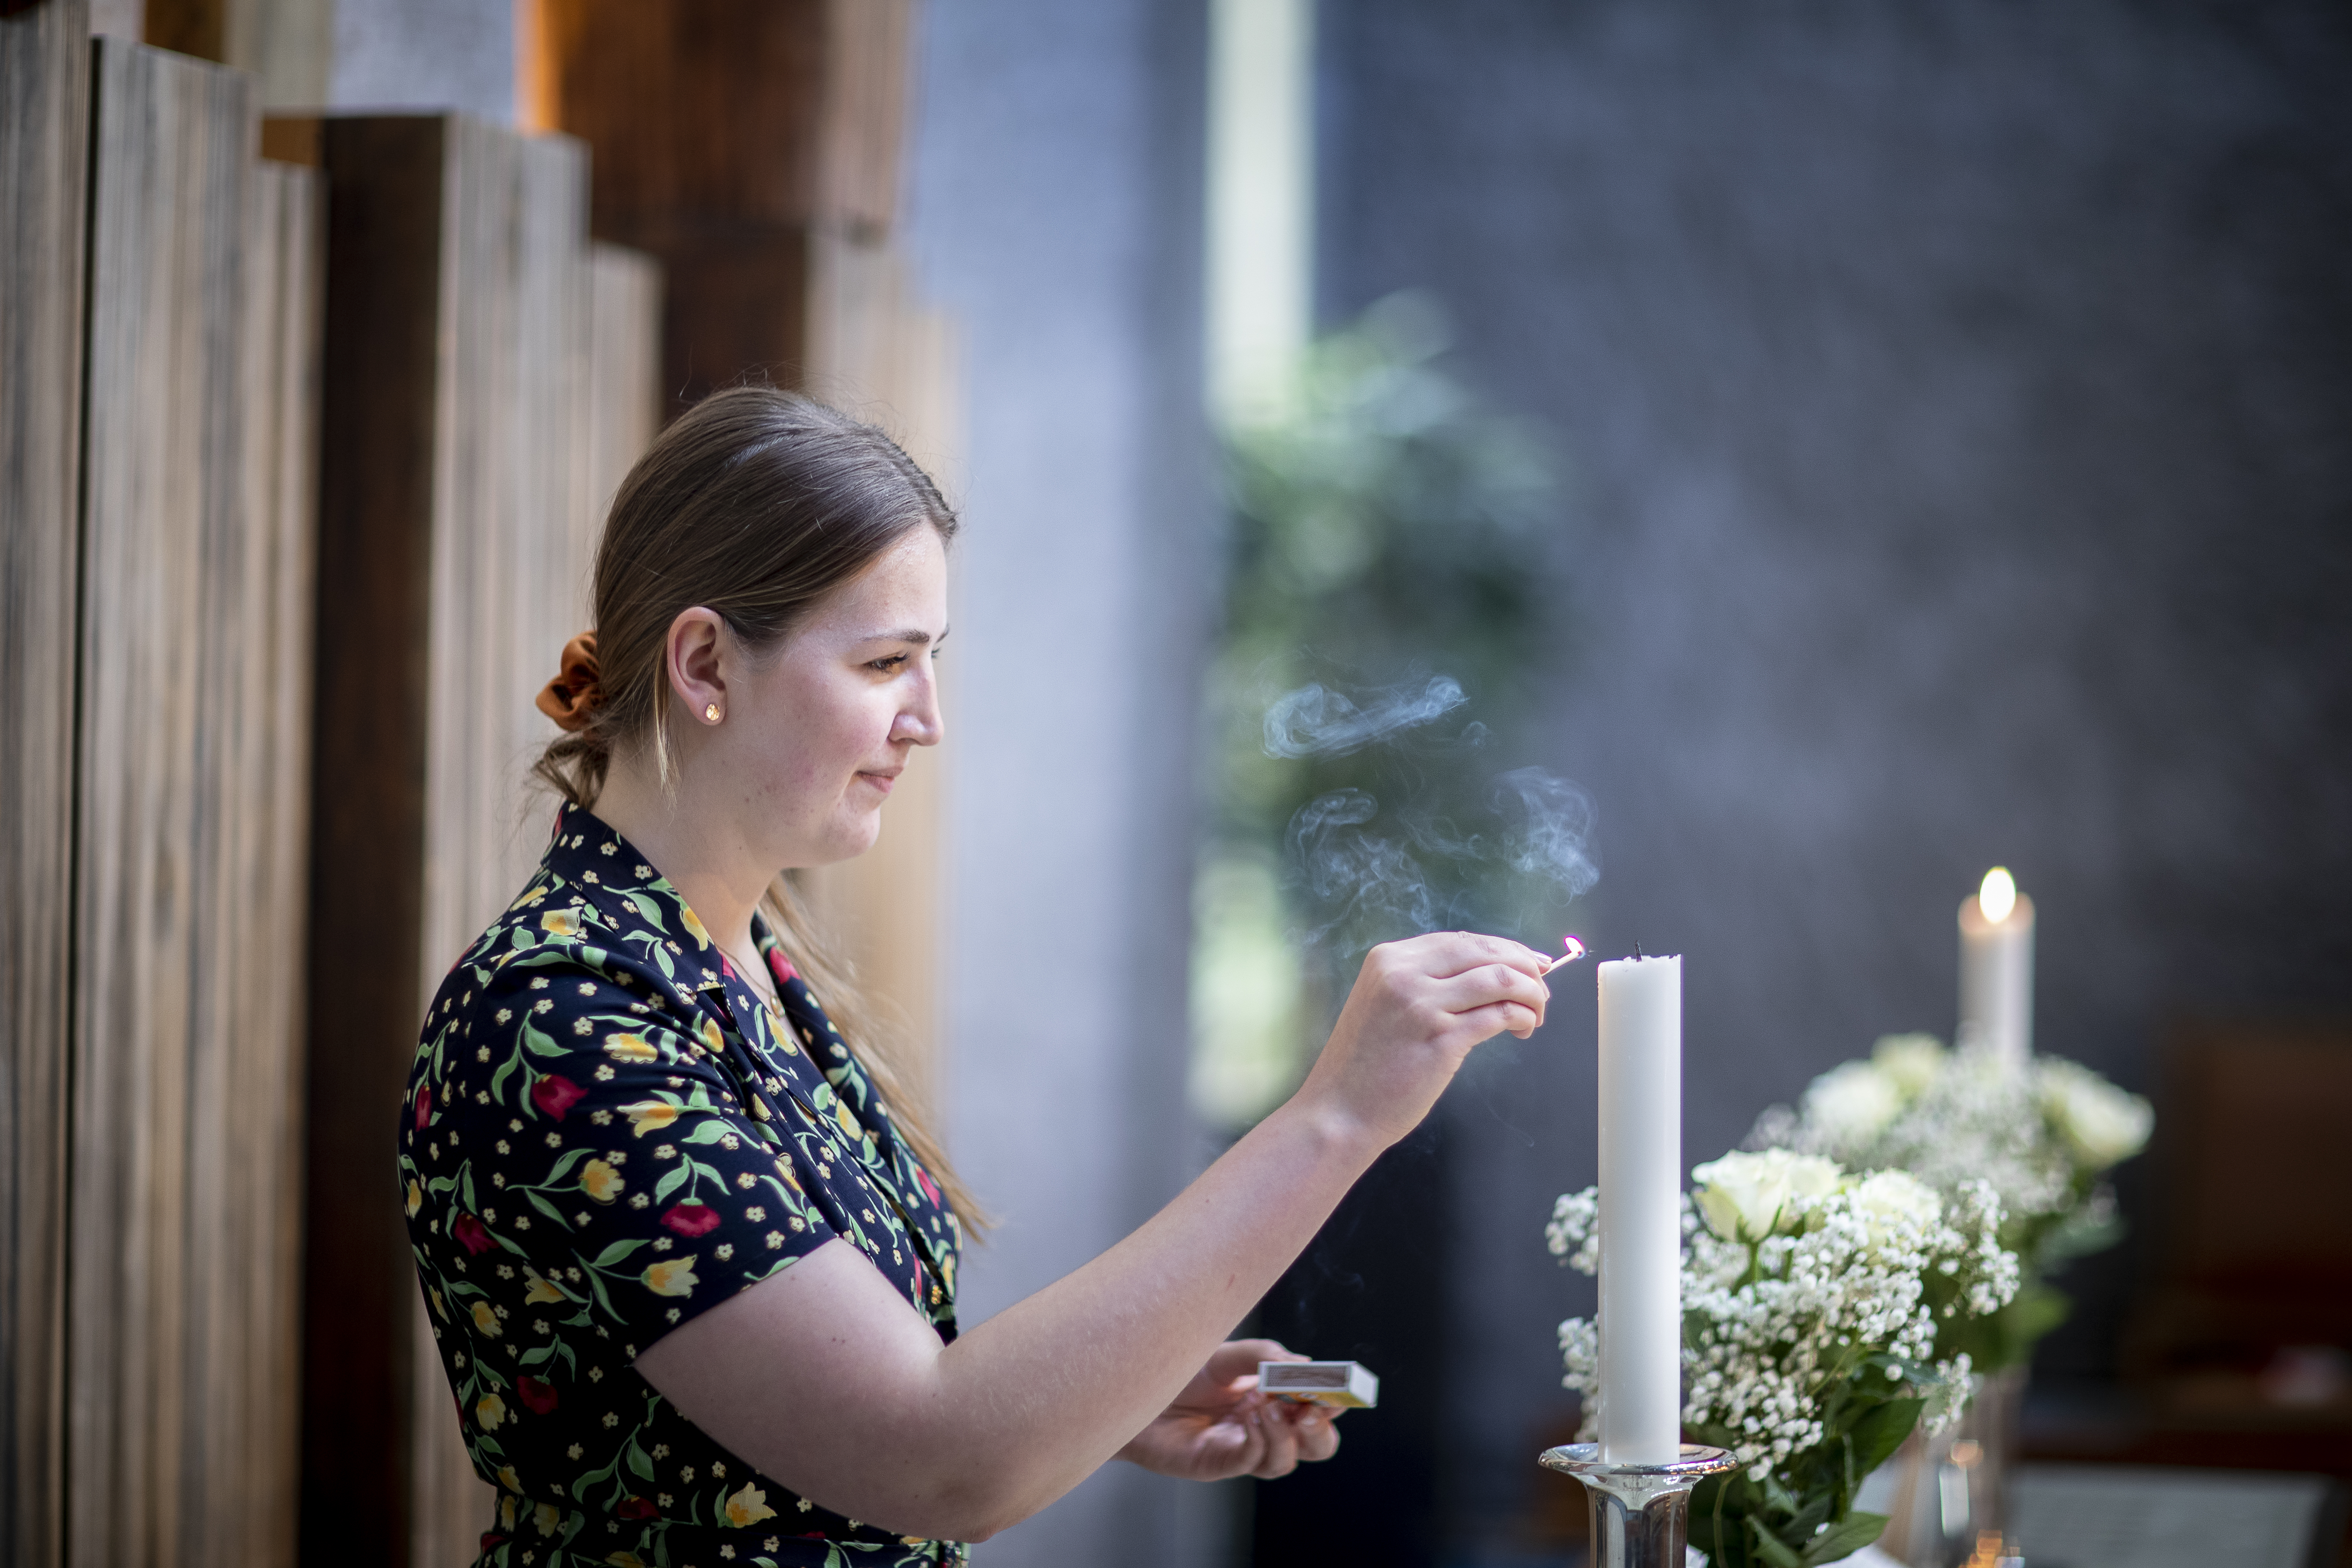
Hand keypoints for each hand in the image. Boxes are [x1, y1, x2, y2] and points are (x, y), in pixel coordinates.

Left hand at [1115, 1339, 1343, 1481]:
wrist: (1134, 1389)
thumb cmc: (1179, 1371)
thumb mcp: (1227, 1355)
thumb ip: (1265, 1357)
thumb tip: (1303, 1366)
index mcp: (1274, 1399)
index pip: (1318, 1407)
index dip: (1333, 1400)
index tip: (1336, 1386)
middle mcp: (1265, 1428)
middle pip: (1315, 1445)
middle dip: (1321, 1430)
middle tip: (1311, 1410)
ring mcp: (1243, 1449)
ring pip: (1287, 1461)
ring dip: (1286, 1435)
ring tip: (1267, 1407)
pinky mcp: (1219, 1463)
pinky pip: (1253, 1462)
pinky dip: (1259, 1442)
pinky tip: (1250, 1420)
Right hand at [1296, 931, 1550, 1147]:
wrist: (1339, 1111)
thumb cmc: (1366, 1064)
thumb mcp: (1385, 1004)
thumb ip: (1424, 983)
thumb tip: (1487, 972)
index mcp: (1389, 959)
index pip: (1462, 941)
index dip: (1503, 948)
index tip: (1530, 961)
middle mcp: (1404, 973)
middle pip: (1485, 952)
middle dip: (1525, 965)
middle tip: (1543, 986)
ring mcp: (1422, 1004)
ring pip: (1500, 978)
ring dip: (1530, 992)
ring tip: (1536, 1011)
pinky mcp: (1441, 1038)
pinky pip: (1499, 1014)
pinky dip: (1523, 1016)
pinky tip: (1524, 1028)